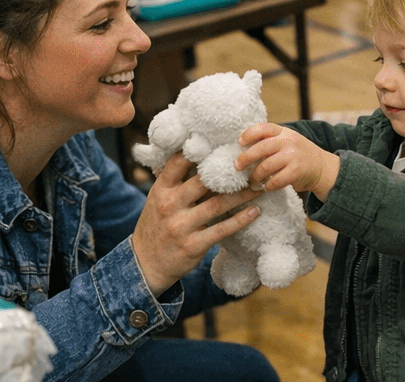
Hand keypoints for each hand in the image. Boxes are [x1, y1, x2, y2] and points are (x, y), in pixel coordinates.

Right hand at [131, 153, 260, 294]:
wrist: (145, 262)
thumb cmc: (157, 223)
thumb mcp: (159, 198)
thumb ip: (178, 180)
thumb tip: (204, 154)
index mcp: (161, 189)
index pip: (179, 162)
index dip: (201, 149)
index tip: (224, 142)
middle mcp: (170, 205)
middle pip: (203, 181)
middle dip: (230, 171)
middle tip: (252, 163)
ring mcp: (181, 226)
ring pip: (217, 204)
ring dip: (242, 194)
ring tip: (259, 186)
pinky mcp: (193, 245)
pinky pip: (222, 230)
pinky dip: (241, 220)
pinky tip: (255, 211)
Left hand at [236, 122, 339, 200]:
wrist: (322, 167)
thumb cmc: (298, 155)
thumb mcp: (287, 141)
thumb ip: (270, 141)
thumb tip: (242, 148)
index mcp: (284, 132)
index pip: (263, 127)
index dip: (248, 134)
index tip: (239, 142)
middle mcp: (289, 141)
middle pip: (261, 148)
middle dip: (245, 158)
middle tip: (237, 166)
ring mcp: (294, 155)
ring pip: (266, 166)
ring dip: (255, 176)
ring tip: (253, 181)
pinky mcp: (297, 171)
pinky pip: (275, 180)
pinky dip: (267, 186)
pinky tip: (266, 187)